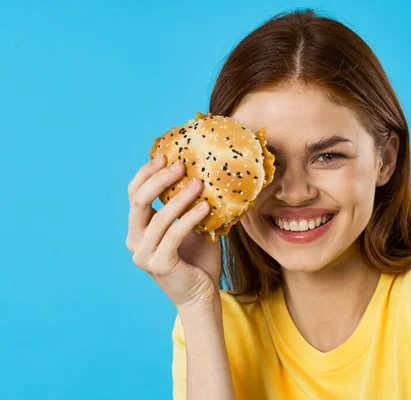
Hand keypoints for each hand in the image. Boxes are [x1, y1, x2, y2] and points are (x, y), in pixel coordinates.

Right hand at [125, 155, 222, 308]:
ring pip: (158, 217)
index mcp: (138, 229)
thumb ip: (189, 204)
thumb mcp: (192, 226)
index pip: (134, 194)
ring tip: (199, 183)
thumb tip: (204, 171)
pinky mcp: (158, 264)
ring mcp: (143, 254)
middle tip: (181, 165)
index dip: (146, 173)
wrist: (202, 295)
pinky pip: (173, 235)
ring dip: (180, 197)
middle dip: (159, 179)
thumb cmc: (198, 259)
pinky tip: (206, 207)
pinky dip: (189, 218)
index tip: (166, 156)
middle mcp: (134, 240)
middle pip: (138, 201)